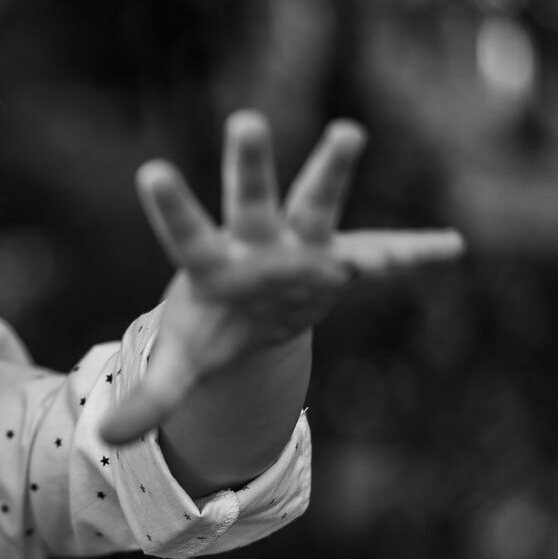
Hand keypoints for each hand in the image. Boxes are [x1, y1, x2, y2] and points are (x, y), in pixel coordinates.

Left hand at [99, 110, 462, 444]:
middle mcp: (255, 243)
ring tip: (348, 131)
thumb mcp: (182, 367)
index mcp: (212, 265)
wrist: (252, 317)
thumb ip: (151, 397)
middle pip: (250, 200)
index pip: (185, 232)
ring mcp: (300, 247)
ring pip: (315, 202)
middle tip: (244, 121)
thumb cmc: (210, 331)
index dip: (170, 207)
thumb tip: (106, 437)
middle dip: (249, 165)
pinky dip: (414, 253)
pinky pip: (382, 256)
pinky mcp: (339, 261)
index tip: (150, 171)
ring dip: (331, 170)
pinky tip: (452, 245)